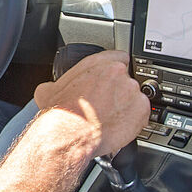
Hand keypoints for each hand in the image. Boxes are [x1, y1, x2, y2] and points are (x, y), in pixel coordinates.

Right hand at [33, 50, 148, 156]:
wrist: (68, 134)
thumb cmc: (60, 113)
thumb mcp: (48, 90)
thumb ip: (56, 82)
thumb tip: (51, 88)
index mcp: (97, 63)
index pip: (118, 57)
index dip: (115, 72)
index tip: (112, 81)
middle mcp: (117, 72)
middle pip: (127, 78)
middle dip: (120, 91)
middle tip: (108, 105)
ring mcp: (131, 90)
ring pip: (135, 97)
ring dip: (128, 106)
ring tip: (113, 119)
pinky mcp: (141, 109)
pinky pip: (143, 114)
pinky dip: (135, 121)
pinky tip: (120, 127)